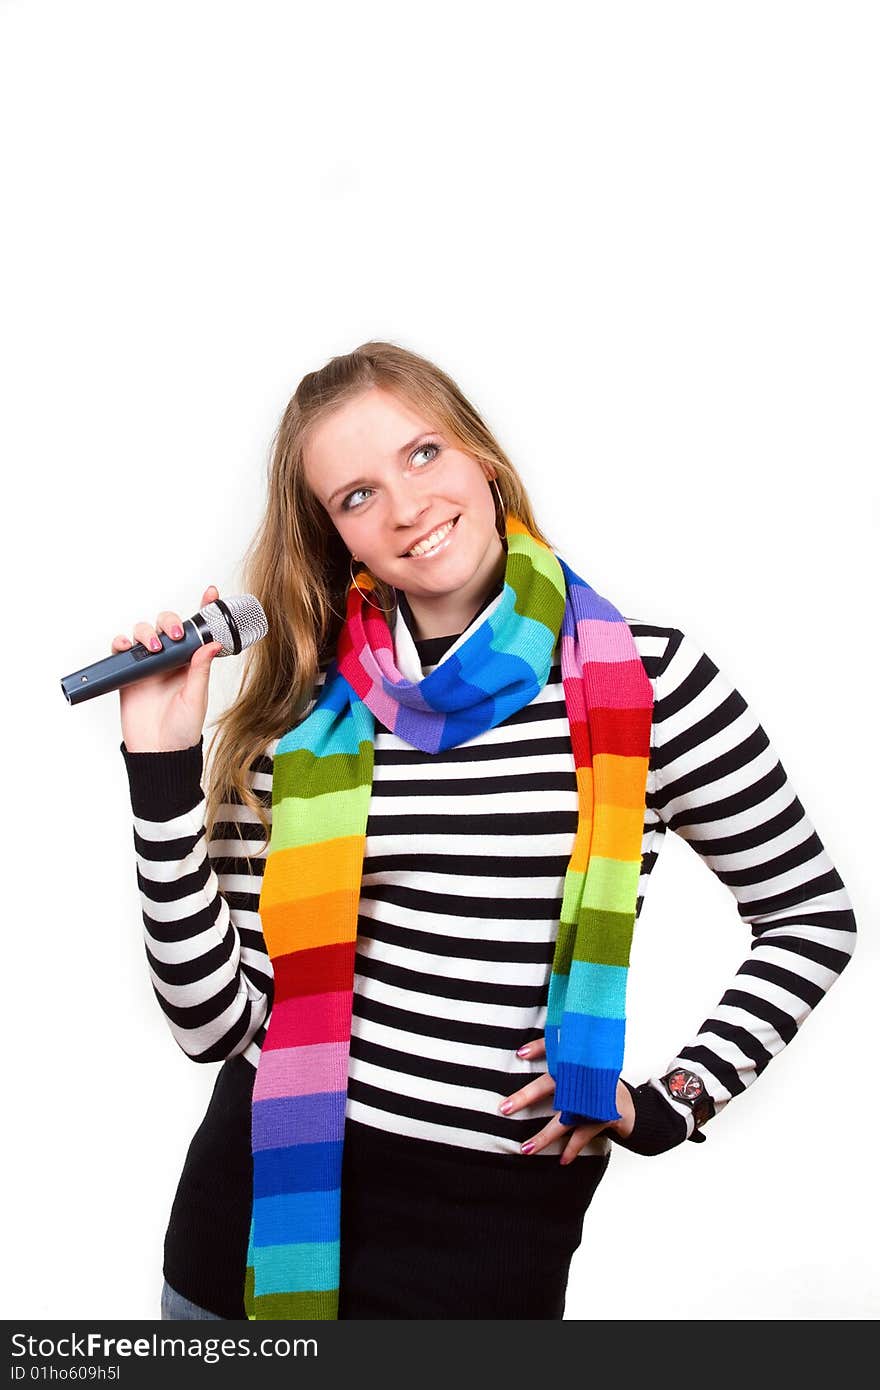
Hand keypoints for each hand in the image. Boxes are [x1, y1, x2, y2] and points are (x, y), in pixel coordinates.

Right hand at [112, 584, 222, 752]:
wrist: (157, 751)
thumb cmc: (182, 729)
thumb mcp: (196, 698)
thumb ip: (201, 670)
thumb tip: (212, 643)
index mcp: (191, 663)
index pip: (198, 632)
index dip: (204, 610)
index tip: (211, 593)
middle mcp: (170, 660)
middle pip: (167, 626)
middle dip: (169, 622)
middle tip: (174, 636)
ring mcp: (148, 665)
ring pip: (144, 633)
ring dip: (147, 633)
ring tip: (154, 648)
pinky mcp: (128, 674)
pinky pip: (122, 650)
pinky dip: (121, 643)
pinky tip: (127, 647)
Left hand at [498, 1036, 635, 1164]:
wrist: (630, 1103)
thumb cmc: (599, 1083)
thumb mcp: (587, 1064)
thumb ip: (564, 1056)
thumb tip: (527, 1049)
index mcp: (578, 1062)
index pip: (556, 1049)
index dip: (538, 1048)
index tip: (519, 1054)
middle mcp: (583, 1079)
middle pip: (550, 1085)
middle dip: (526, 1097)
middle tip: (504, 1108)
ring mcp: (593, 1100)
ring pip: (563, 1119)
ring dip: (544, 1136)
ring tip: (525, 1149)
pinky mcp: (603, 1117)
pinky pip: (584, 1136)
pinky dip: (572, 1148)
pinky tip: (562, 1161)